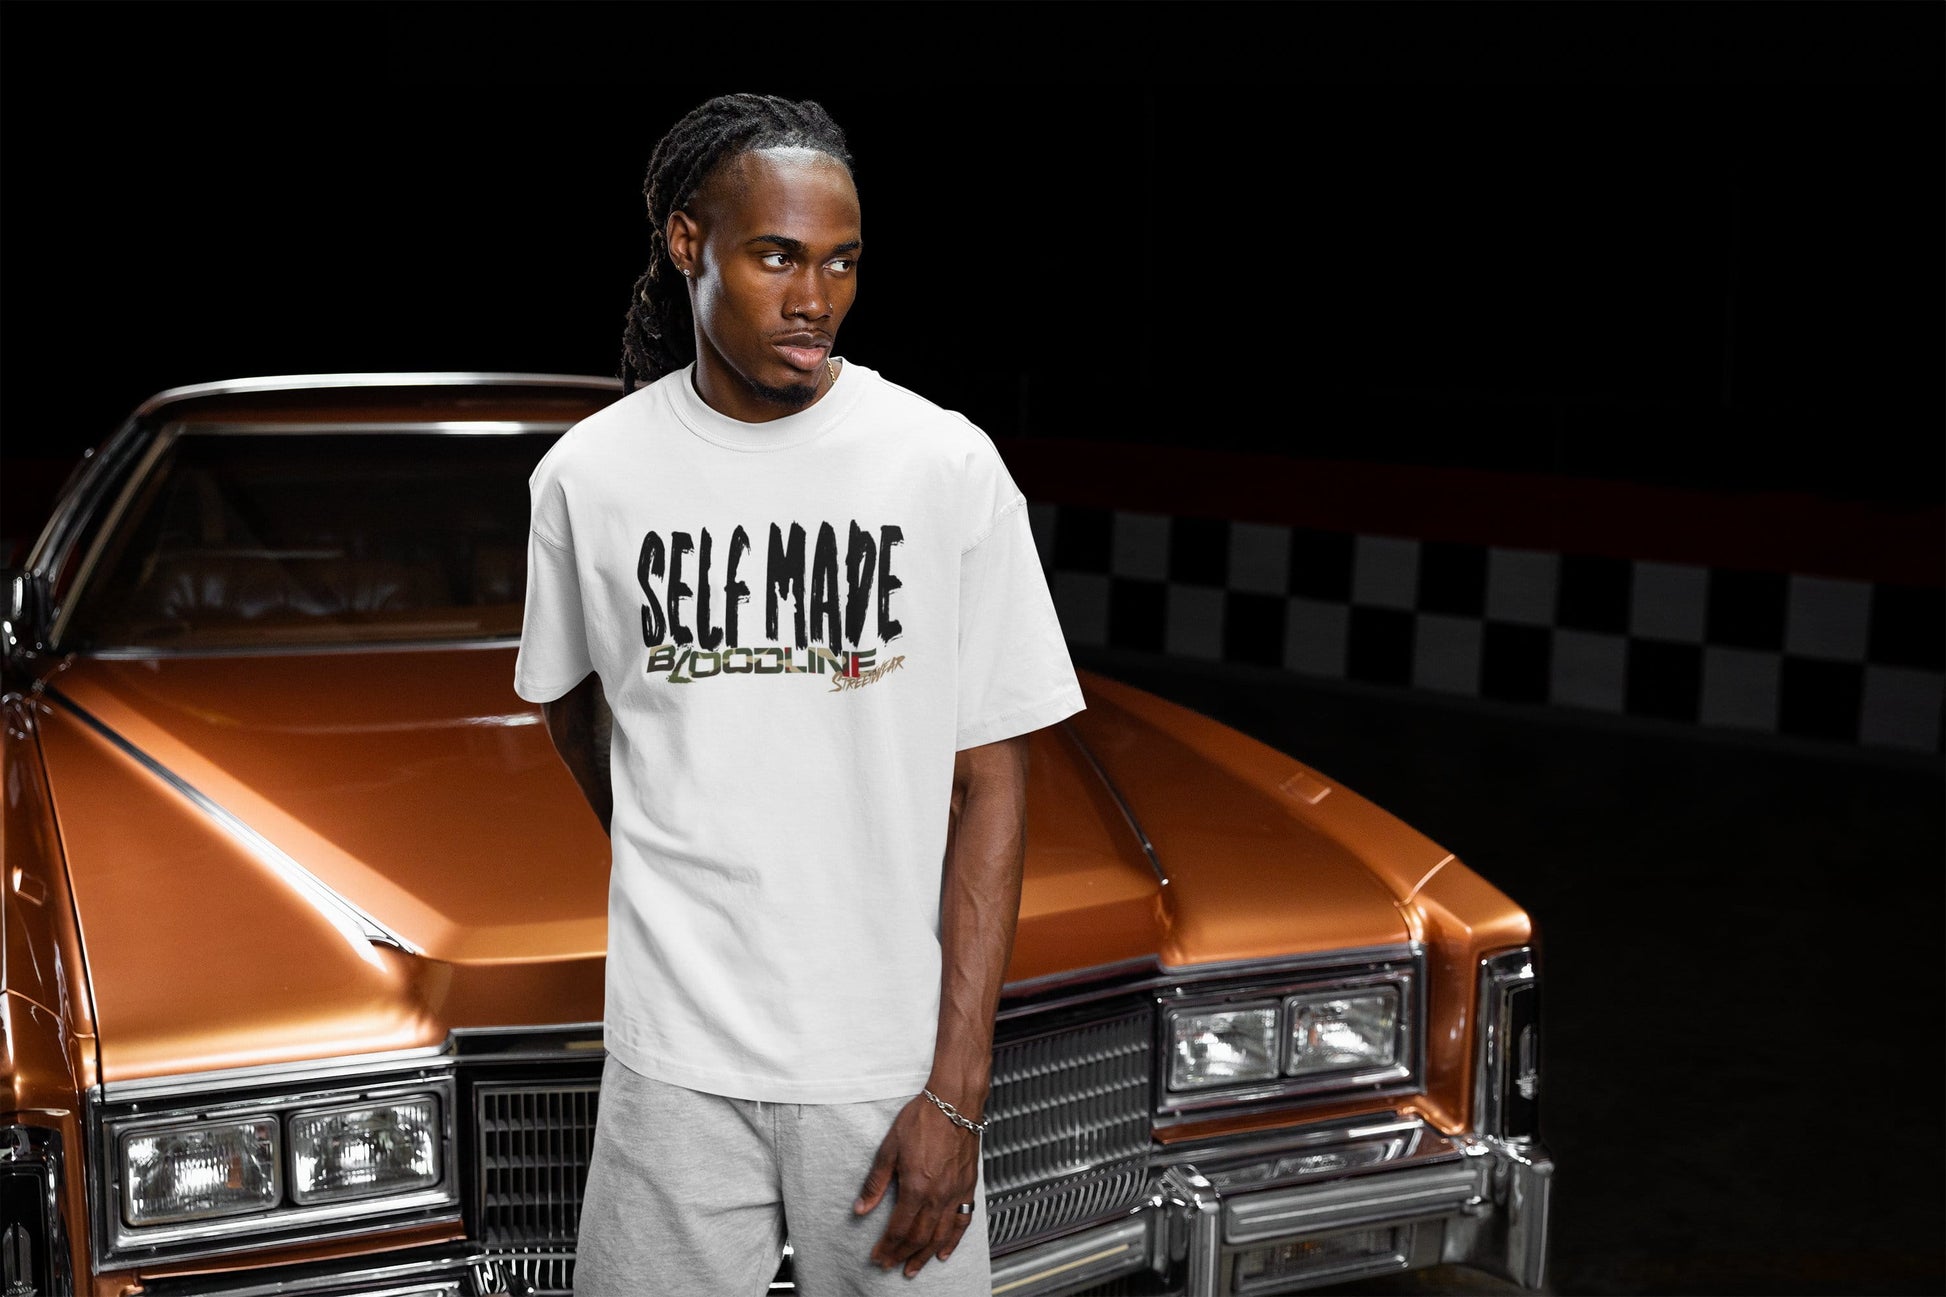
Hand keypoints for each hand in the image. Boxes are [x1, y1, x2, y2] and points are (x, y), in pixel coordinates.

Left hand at [852, 1093, 979, 1276]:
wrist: (954, 1102)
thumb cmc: (923, 1119)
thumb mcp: (889, 1149)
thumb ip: (875, 1183)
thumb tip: (861, 1208)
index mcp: (916, 1187)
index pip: (898, 1229)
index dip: (887, 1247)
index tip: (877, 1257)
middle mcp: (938, 1195)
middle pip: (919, 1237)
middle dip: (902, 1255)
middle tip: (890, 1265)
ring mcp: (955, 1193)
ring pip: (940, 1235)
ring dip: (925, 1255)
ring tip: (914, 1267)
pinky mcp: (968, 1187)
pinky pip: (963, 1221)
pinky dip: (953, 1240)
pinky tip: (945, 1251)